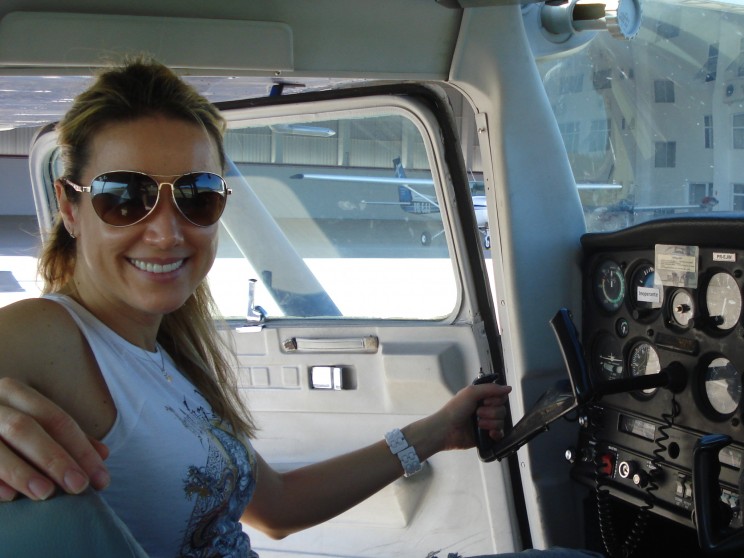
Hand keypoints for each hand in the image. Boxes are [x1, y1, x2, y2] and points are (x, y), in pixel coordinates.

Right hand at [0, 378, 109, 500]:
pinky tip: (9, 497)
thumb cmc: (2, 428)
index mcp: (15, 393)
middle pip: (28, 429)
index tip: (101, 477)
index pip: (57, 419)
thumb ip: (65, 438)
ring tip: (46, 493)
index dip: (81, 448)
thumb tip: (102, 455)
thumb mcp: (33, 422)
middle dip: (56, 458)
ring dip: (23, 472)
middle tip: (79, 487)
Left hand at [407, 381, 511, 458]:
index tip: (486, 401)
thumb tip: (508, 388)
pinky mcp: (486, 436)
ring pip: (501, 421)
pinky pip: (500, 434)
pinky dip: (496, 434)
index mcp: (481, 398)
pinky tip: (489, 433)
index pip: (500, 396)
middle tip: (478, 413)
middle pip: (502, 409)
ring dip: (490, 423)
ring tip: (478, 424)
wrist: (446, 430)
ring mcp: (486, 423)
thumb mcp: (471, 393)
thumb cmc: (454, 410)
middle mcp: (485, 409)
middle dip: (491, 412)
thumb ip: (490, 389)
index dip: (497, 399)